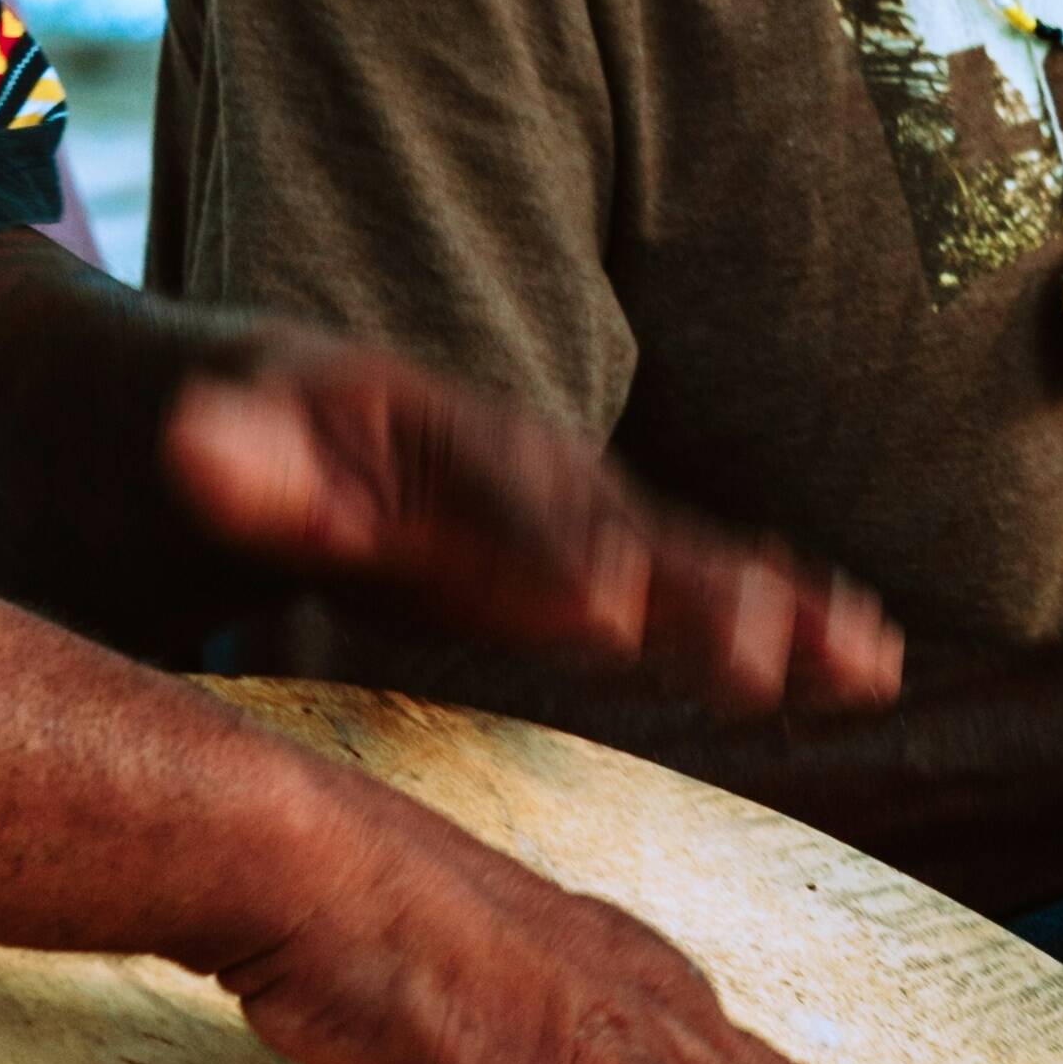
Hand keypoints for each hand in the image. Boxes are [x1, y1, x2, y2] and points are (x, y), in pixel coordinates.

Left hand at [162, 333, 903, 717]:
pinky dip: (774, 609)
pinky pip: (686, 578)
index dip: (548, 557)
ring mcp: (554, 505)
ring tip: (861, 660)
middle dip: (690, 590)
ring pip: (674, 554)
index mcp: (425, 438)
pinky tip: (858, 657)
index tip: (606, 614)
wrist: (213, 403)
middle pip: (615, 526)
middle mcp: (512, 464)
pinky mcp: (576, 551)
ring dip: (766, 606)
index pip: (496, 503)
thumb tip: (201, 439)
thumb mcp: (204, 440)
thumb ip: (226, 458)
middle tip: (760, 654)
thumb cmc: (209, 440)